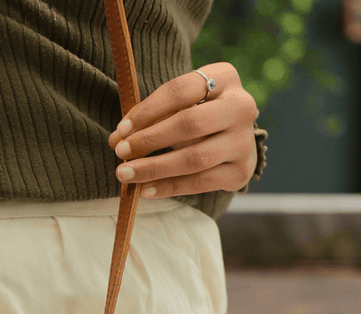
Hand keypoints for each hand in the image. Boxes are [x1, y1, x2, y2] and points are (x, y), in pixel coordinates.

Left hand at [107, 62, 258, 197]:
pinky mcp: (241, 171)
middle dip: (149, 140)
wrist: (235, 141)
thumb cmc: (199, 117)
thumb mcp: (180, 106)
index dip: (147, 110)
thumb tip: (116, 140)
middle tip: (121, 152)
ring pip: (194, 158)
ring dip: (155, 168)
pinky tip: (145, 190)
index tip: (121, 129)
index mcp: (225, 78)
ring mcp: (244, 141)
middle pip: (189, 124)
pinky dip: (169, 187)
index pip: (181, 91)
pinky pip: (200, 183)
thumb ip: (151, 118)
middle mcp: (241, 106)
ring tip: (126, 174)